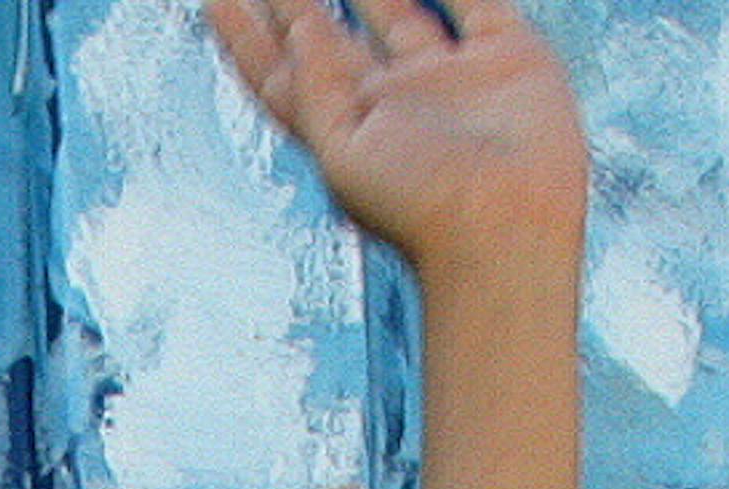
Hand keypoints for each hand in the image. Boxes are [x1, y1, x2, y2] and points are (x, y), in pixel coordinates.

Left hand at [212, 0, 582, 276]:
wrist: (510, 226)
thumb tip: (299, 29)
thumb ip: (314, 88)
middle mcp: (391, 100)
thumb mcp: (343, 152)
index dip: (247, 36)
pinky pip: (477, 4)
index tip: (218, 1)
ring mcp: (447, 78)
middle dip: (294, 4)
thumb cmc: (419, 209)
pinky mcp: (508, 60)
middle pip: (330, 38)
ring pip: (397, 12)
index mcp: (343, 128)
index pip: (281, 73)